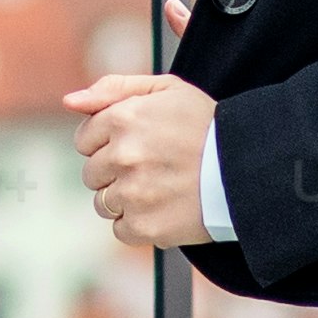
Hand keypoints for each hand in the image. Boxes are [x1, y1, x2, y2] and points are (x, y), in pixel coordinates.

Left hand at [65, 0, 213, 249]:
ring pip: (103, 203)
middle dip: (115, 170)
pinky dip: (138, 223)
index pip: (84, 139)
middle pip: (91, 173)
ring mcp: (133, 194)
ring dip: (125, 198)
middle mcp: (123, 156)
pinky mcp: (146, 226)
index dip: (108, 141)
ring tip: (159, 188)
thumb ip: (113, 88)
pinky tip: (164, 207)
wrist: (248, 168)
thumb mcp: (166, 90)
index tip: (136, 144)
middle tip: (152, 166)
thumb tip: (68, 101)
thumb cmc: (206, 125)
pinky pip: (120, 229)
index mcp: (123, 118)